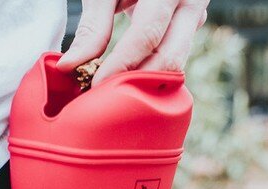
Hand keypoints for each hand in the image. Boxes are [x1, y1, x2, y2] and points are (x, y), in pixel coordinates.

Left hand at [56, 0, 208, 85]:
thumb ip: (93, 26)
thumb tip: (71, 66)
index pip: (146, 35)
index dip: (122, 64)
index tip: (98, 86)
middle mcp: (190, 3)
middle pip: (169, 57)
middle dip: (138, 83)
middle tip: (108, 99)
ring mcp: (196, 17)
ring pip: (176, 64)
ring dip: (146, 84)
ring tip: (116, 94)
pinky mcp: (191, 28)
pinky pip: (174, 59)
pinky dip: (151, 75)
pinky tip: (129, 83)